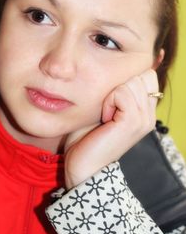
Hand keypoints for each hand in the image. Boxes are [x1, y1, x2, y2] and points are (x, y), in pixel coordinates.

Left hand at [64, 69, 158, 188]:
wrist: (84, 166)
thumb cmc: (87, 137)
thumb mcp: (103, 108)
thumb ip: (113, 91)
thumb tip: (114, 67)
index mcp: (145, 110)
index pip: (147, 74)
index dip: (126, 78)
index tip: (111, 100)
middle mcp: (149, 114)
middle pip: (140, 75)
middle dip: (118, 85)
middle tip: (108, 108)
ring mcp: (144, 119)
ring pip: (131, 82)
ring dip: (111, 94)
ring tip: (106, 114)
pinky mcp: (133, 122)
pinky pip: (122, 93)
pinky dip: (109, 101)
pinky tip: (105, 117)